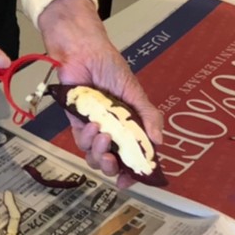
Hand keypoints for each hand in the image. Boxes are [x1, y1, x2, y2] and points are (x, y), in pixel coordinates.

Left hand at [39, 0, 163, 187]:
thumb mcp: (135, 93)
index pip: (134, 154)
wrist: (83, 53)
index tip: (129, 181)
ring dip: (99, 152)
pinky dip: (86, 138)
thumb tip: (159, 142)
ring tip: (103, 136)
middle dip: (112, 167)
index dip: (132, 171)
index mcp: (131, 125)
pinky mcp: (76, 122)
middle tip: (112, 160)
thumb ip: (148, 117)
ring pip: (94, 155)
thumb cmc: (111, 68)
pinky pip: (81, 141)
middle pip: (113, 162)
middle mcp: (113, 130)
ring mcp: (94, 128)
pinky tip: (92, 126)